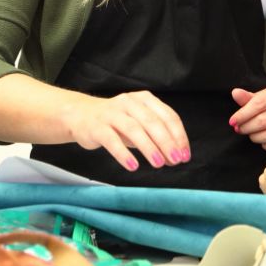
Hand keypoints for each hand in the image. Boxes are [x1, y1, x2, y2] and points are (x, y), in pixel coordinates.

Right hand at [60, 91, 190, 171]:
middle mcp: (130, 102)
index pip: (168, 116)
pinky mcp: (97, 126)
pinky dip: (123, 154)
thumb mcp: (139, 125)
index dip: (178, 136)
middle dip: (167, 142)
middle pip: (152, 122)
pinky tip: (133, 166)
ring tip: (159, 164)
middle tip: (176, 160)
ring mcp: (112, 113)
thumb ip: (157, 138)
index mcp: (145, 99)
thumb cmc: (117, 122)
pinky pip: (111, 140)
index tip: (185, 154)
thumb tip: (174, 157)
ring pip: (134, 129)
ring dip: (149, 147)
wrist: (80, 115)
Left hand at [230, 83, 265, 153]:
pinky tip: (264, 141)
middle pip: (263, 121)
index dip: (242, 114)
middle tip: (240, 129)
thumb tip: (235, 93)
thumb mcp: (262, 95)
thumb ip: (247, 97)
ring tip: (251, 134)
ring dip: (256, 137)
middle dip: (247, 127)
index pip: (259, 103)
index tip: (232, 121)